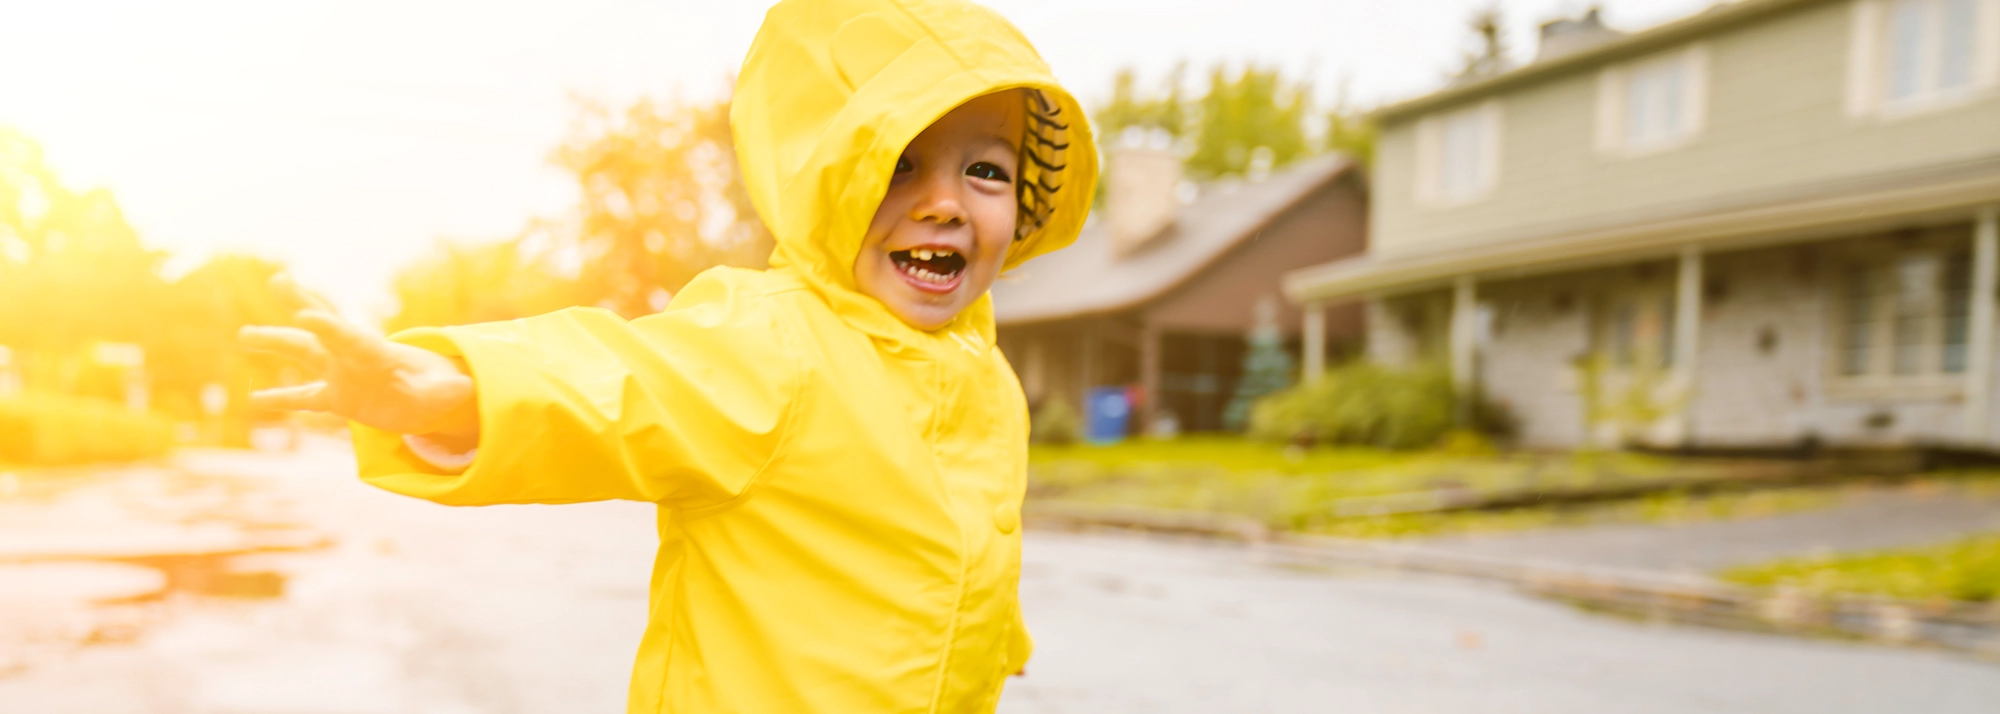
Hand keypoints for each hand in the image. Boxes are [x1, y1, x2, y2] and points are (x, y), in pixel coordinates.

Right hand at [240, 275, 478, 444]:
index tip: (307, 316)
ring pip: (304, 354)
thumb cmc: (436, 389)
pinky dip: (282, 399)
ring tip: (244, 334)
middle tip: (279, 280)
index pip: (351, 338)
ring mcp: (341, 375)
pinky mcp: (336, 396)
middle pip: (324, 329)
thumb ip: (447, 390)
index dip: (330, 329)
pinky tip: (256, 400)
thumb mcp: (444, 392)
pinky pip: (304, 397)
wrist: (428, 397)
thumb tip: (463, 389)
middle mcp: (353, 358)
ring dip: (276, 342)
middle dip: (303, 303)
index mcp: (378, 354)